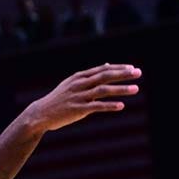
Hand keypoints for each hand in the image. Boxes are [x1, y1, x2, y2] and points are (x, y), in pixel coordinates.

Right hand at [22, 63, 141, 132]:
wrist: (40, 114)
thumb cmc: (59, 99)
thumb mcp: (72, 83)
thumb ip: (90, 75)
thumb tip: (107, 65)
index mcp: (78, 77)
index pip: (102, 69)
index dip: (118, 68)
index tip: (132, 68)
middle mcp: (79, 84)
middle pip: (104, 76)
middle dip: (123, 74)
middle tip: (138, 73)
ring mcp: (78, 97)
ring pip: (103, 90)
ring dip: (120, 89)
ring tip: (136, 89)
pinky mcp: (77, 109)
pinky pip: (96, 106)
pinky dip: (109, 106)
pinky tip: (121, 106)